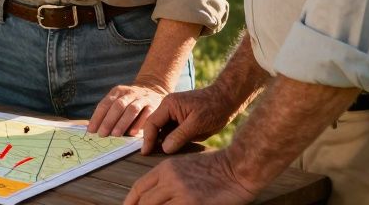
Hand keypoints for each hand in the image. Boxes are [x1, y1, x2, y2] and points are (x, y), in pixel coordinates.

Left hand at [87, 82, 167, 135]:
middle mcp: (129, 93)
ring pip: (132, 109)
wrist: (154, 89)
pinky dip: (139, 123)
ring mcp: (142, 98)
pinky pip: (147, 114)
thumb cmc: (131, 102)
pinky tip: (132, 133)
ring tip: (115, 135)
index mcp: (118, 91)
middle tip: (102, 134)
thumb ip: (109, 112)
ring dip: (122, 123)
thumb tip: (94, 129)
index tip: (91, 130)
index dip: (97, 117)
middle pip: (117, 106)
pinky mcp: (154, 105)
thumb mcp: (120, 101)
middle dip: (108, 121)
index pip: (105, 104)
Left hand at [123, 150, 258, 204]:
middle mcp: (168, 178)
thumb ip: (169, 181)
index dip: (130, 202)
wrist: (238, 167)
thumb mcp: (186, 167)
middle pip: (144, 202)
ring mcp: (179, 191)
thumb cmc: (217, 168)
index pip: (139, 188)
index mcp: (164, 168)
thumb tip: (159, 197)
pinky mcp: (191, 202)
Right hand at [140, 85, 240, 155]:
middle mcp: (168, 108)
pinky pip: (172, 132)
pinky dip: (171, 140)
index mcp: (168, 105)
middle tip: (150, 157)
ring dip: (162, 142)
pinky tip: (173, 150)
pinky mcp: (181, 120)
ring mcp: (174, 114)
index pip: (152, 123)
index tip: (145, 153)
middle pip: (154, 127)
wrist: (227, 100)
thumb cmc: (213, 108)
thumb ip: (179, 136)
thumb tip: (164, 149)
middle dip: (152, 141)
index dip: (147, 139)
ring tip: (160, 156)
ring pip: (163, 131)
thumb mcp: (197, 123)